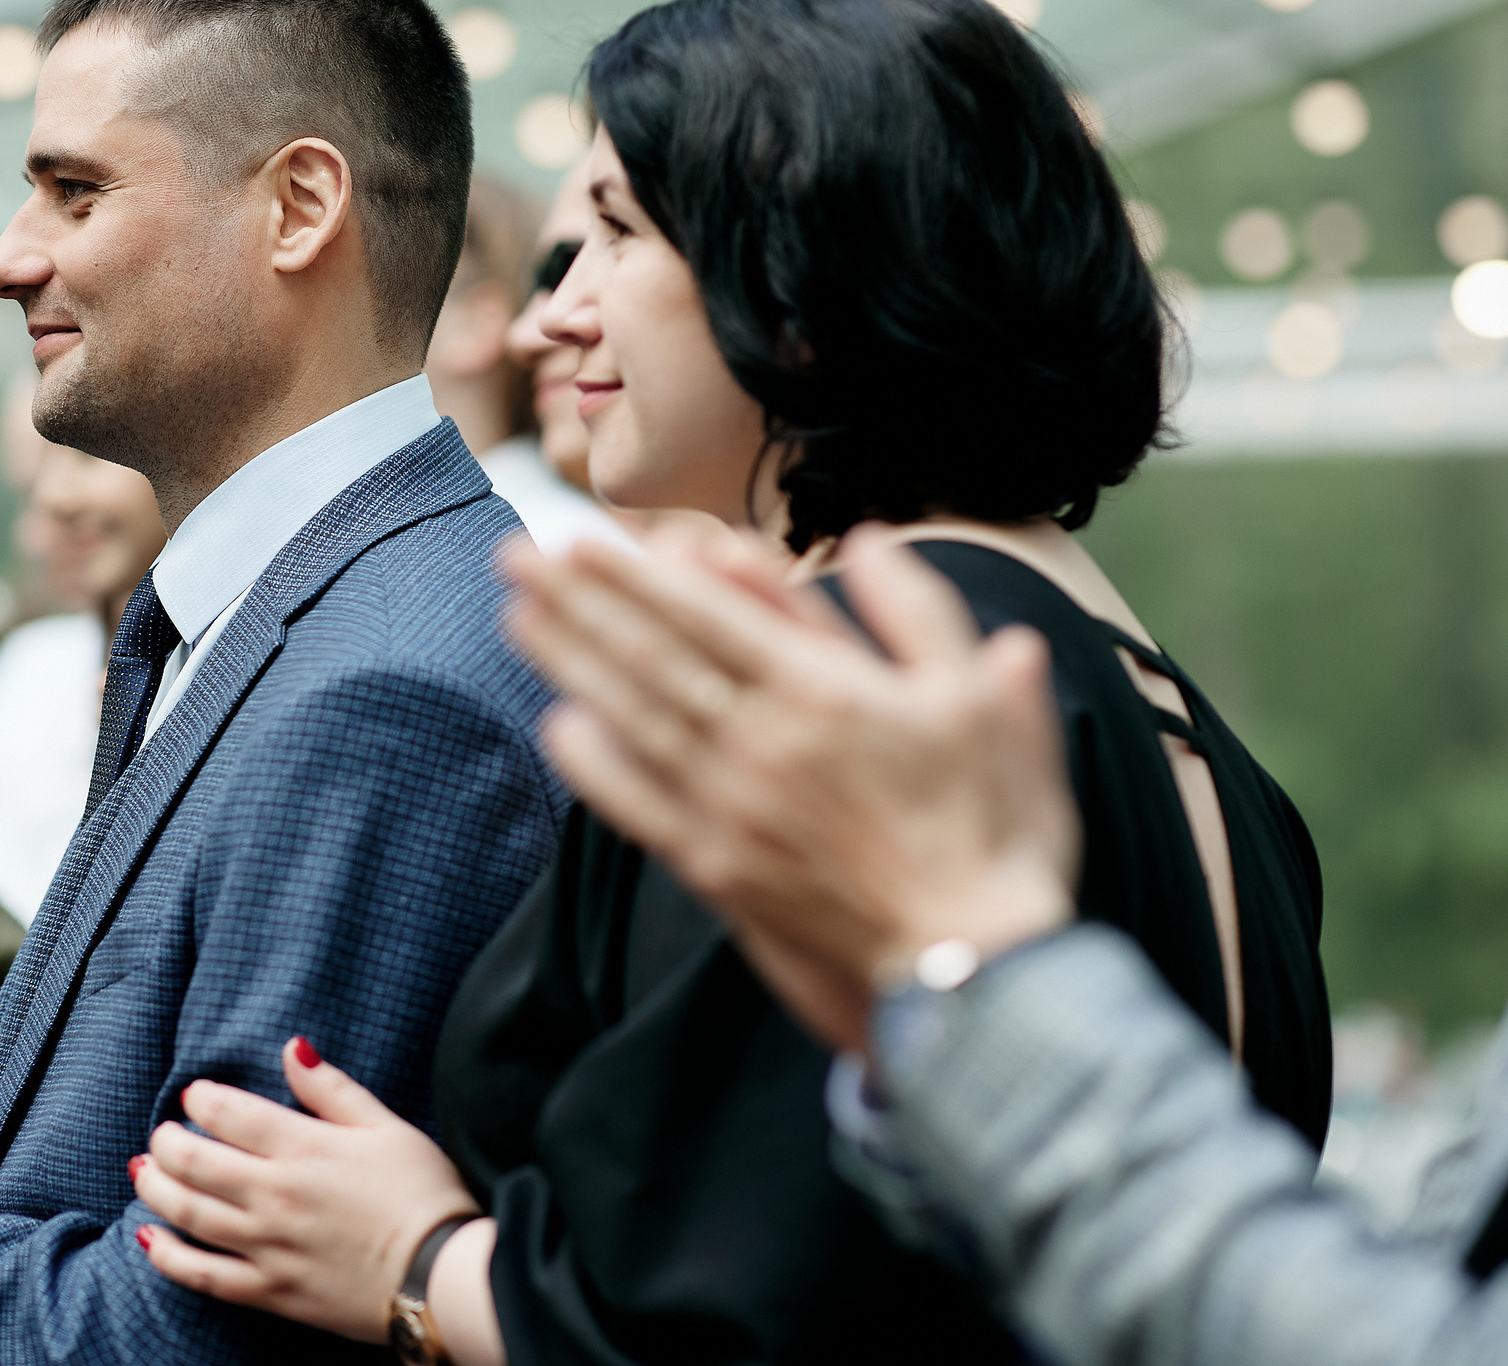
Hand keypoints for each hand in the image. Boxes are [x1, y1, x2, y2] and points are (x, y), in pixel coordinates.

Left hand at [131, 1038, 480, 1343]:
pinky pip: (204, 1275)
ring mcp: (269, 1246)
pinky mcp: (272, 1290)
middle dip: (167, 1141)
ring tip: (145, 1172)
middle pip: (194, 1161)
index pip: (227, 1112)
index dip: (201, 1098)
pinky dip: (168, 1257)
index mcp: (304, 1147)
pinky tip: (150, 1239)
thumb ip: (331, 1088)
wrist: (444, 1275)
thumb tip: (292, 1047)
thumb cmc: (423, 1194)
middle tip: (162, 1134)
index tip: (196, 1095)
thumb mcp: (385, 1125)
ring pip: (189, 1214)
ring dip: (156, 1189)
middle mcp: (275, 1195)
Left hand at [502, 524, 1079, 1053]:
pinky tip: (559, 728)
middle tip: (516, 559)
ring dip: (570, 664)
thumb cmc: (991, 829)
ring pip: (634, 718)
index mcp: (824, 692)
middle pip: (652, 657)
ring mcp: (733, 808)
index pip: (707, 615)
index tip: (580, 541)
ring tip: (518, 619)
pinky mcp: (720, 869)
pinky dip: (596, 766)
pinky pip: (641, 807)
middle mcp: (763, 744)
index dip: (636, 575)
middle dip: (578, 604)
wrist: (977, 965)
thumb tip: (871, 541)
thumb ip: (920, 613)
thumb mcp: (983, 699)